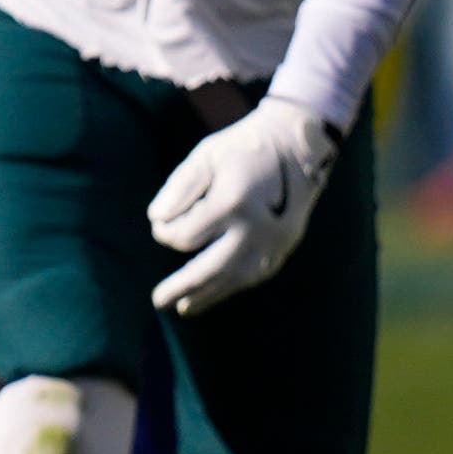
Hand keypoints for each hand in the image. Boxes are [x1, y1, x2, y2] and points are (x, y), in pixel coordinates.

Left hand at [146, 99, 338, 313]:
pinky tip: (212, 293)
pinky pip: (254, 275)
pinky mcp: (285, 246)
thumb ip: (179, 188)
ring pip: (234, 279)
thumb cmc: (240, 148)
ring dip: (206, 295)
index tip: (161, 224)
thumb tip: (156, 220)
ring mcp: (275, 240)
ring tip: (183, 308)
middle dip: (181, 288)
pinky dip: (231, 286)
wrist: (296, 145)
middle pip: (210, 269)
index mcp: (232, 202)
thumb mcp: (205, 157)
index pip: (185, 236)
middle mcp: (256, 227)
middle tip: (157, 301)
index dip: (165, 233)